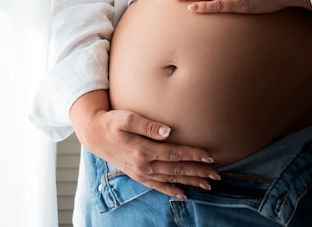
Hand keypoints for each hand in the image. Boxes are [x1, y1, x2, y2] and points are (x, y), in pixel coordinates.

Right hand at [70, 91, 219, 198]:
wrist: (94, 135)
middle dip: (198, 171)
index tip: (209, 156)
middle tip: (216, 174)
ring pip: (171, 179)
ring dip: (190, 182)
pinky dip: (171, 191)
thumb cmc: (111, 122)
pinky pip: (158, 186)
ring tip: (208, 184)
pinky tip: (183, 194)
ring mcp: (141, 172)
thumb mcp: (127, 117)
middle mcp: (143, 165)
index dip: (193, 155)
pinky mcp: (138, 175)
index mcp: (143, 150)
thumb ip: (147, 124)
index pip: (175, 153)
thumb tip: (168, 130)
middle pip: (176, 169)